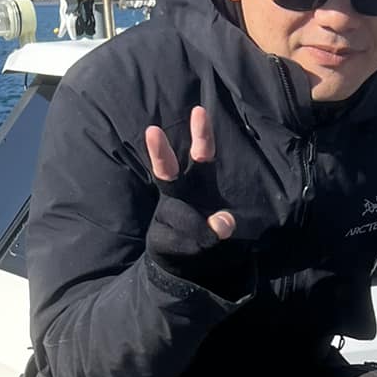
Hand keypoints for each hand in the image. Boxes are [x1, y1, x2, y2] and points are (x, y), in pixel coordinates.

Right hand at [144, 107, 250, 297]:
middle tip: (152, 130)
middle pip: (167, 170)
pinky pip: (177, 240)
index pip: (200, 155)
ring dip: (190, 224)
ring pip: (174, 213)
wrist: (181, 265)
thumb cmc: (202, 235)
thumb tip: (224, 224)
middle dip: (160, 152)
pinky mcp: (159, 237)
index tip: (199, 111)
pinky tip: (196, 249)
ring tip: (217, 231)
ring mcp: (165, 215)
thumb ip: (219, 226)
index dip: (201, 135)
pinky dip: (192, 246)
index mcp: (193, 183)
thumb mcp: (217, 230)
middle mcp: (176, 195)